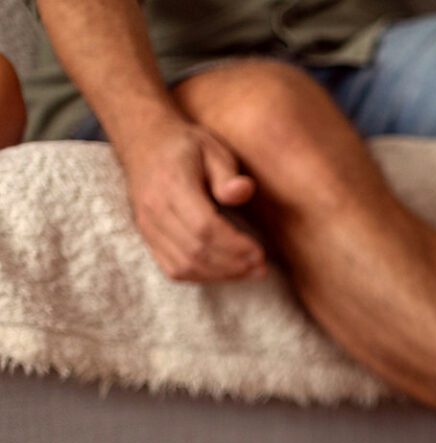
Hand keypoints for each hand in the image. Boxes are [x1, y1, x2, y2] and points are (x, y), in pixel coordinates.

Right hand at [117, 120, 265, 282]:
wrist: (145, 143)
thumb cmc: (186, 146)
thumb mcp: (212, 149)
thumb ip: (228, 173)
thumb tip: (243, 191)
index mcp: (172, 184)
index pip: (204, 226)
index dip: (235, 245)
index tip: (260, 252)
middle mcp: (154, 209)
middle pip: (195, 250)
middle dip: (233, 264)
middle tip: (260, 267)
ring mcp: (147, 226)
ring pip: (184, 265)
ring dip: (220, 274)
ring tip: (249, 271)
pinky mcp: (147, 237)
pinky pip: (173, 269)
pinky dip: (201, 276)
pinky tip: (225, 271)